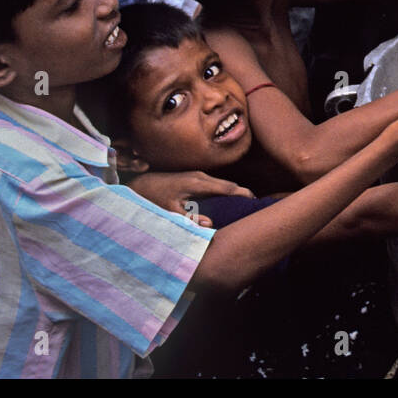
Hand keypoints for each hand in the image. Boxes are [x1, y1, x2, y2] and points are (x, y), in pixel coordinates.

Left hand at [127, 170, 255, 228]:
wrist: (140, 183)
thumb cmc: (154, 198)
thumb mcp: (170, 211)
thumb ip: (190, 217)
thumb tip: (210, 223)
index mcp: (198, 183)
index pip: (227, 188)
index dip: (243, 194)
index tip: (256, 201)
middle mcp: (200, 176)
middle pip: (228, 184)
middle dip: (243, 193)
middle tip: (256, 205)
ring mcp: (197, 175)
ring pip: (222, 183)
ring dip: (234, 192)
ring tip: (246, 204)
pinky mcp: (194, 177)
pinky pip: (215, 184)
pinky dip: (225, 190)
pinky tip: (228, 199)